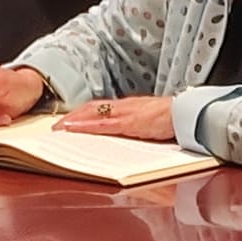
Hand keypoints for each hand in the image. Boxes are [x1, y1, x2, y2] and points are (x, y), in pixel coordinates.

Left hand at [53, 96, 174, 139]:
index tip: (66, 122)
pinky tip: (76, 130)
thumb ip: (133, 125)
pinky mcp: (131, 122)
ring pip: (94, 113)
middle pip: (91, 108)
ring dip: (75, 120)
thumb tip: (119, 134)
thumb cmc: (170, 119)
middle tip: (55, 127)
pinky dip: (88, 126)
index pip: (99, 107)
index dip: (81, 114)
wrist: (187, 114)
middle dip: (72, 117)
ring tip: (59, 129)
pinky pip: (105, 124)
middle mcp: (124, 106)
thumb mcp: (147, 121)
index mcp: (127, 107)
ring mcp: (126, 113)